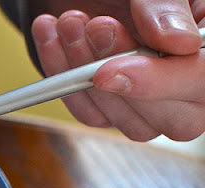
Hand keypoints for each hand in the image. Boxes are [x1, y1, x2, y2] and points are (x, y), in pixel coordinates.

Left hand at [31, 1, 204, 140]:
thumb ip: (166, 7)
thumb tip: (177, 43)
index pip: (203, 82)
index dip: (160, 82)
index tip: (109, 72)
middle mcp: (191, 87)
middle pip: (175, 120)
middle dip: (121, 76)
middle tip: (95, 27)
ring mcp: (150, 105)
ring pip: (128, 121)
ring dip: (86, 73)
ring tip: (70, 21)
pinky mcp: (112, 110)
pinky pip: (90, 114)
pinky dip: (62, 76)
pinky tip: (51, 35)